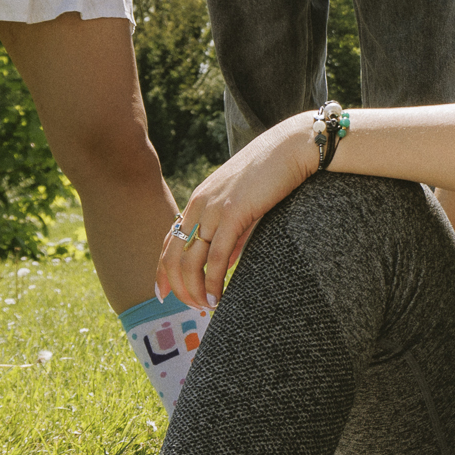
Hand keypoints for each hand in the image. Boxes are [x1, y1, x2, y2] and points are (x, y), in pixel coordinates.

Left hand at [160, 115, 322, 309]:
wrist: (292, 146)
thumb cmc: (273, 172)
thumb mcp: (245, 203)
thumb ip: (233, 231)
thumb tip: (227, 259)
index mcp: (199, 201)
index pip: (169, 241)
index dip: (163, 270)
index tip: (163, 293)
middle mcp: (199, 205)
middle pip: (173, 255)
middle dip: (177, 287)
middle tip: (191, 307)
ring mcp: (214, 209)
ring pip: (191, 261)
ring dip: (194, 290)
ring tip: (205, 307)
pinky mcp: (234, 214)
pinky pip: (217, 257)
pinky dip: (214, 282)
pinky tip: (218, 298)